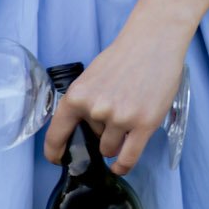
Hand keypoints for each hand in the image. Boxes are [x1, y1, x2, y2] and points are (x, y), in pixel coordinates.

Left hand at [41, 24, 189, 175]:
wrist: (153, 41)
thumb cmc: (123, 57)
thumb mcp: (91, 78)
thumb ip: (84, 103)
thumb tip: (82, 130)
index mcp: (77, 96)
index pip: (57, 133)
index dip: (55, 151)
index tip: (57, 159)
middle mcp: (96, 110)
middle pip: (91, 141)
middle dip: (101, 133)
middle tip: (117, 110)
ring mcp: (120, 118)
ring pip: (109, 149)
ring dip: (116, 142)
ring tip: (127, 118)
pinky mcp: (143, 124)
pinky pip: (128, 158)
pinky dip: (122, 166)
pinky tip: (120, 166)